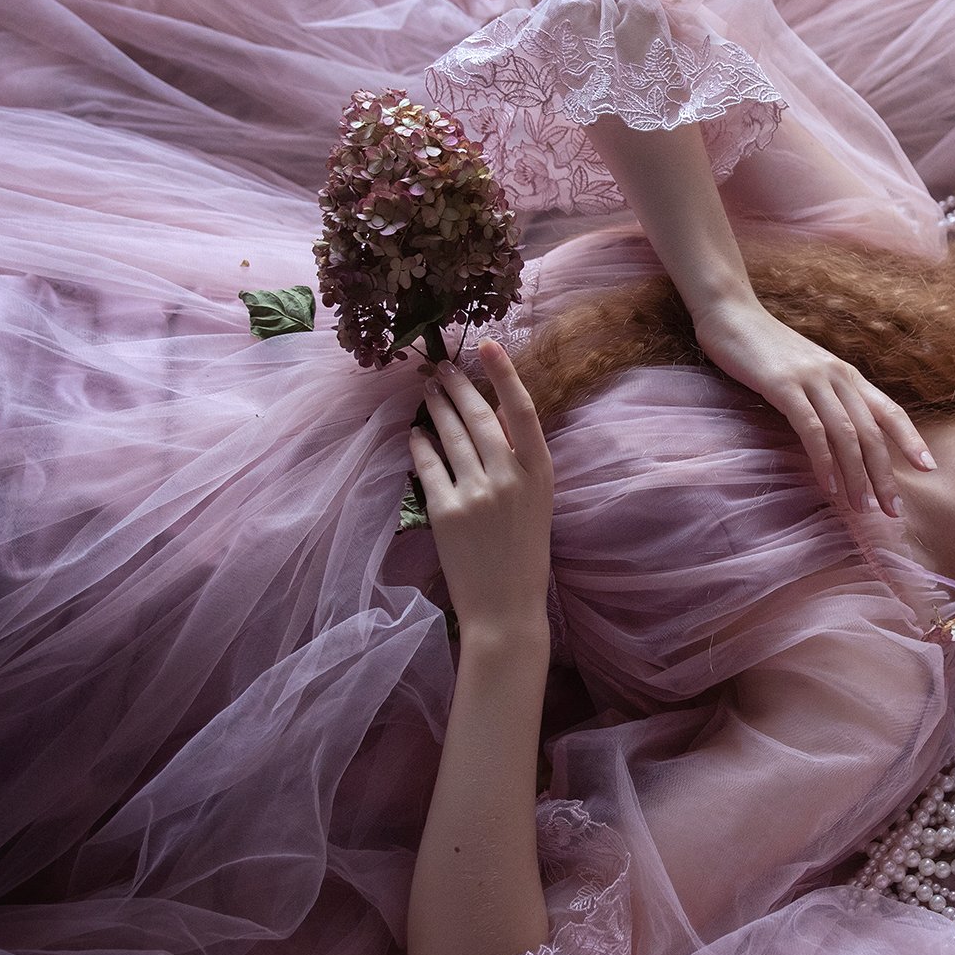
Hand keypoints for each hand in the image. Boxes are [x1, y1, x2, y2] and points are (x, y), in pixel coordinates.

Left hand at [409, 341, 553, 639]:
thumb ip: (520, 465)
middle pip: (480, 416)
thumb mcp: (537, 504)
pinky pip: (428, 465)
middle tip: (442, 368)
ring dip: (437, 409)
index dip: (504, 373)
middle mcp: (509, 477)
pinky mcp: (446, 511)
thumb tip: (494, 422)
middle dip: (459, 387)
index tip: (488, 344)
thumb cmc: (525, 557)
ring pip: (451, 435)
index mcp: (540, 474)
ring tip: (428, 392)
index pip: (523, 410)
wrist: (506, 610)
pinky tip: (414, 433)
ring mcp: (476, 493)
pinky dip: (420, 445)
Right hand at [692, 305, 934, 516]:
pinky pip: (812, 430)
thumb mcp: (809, 372)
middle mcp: (838, 376)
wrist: (732, 314)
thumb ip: (830, 397)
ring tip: (862, 507)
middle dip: (884, 475)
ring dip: (857, 476)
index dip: (911, 440)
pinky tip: (829, 486)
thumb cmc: (768, 349)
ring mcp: (812, 380)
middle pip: (872, 432)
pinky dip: (824, 461)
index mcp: (848, 375)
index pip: (890, 411)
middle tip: (892, 510)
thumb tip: (846, 437)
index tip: (928, 469)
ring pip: (847, 435)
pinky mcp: (784, 386)